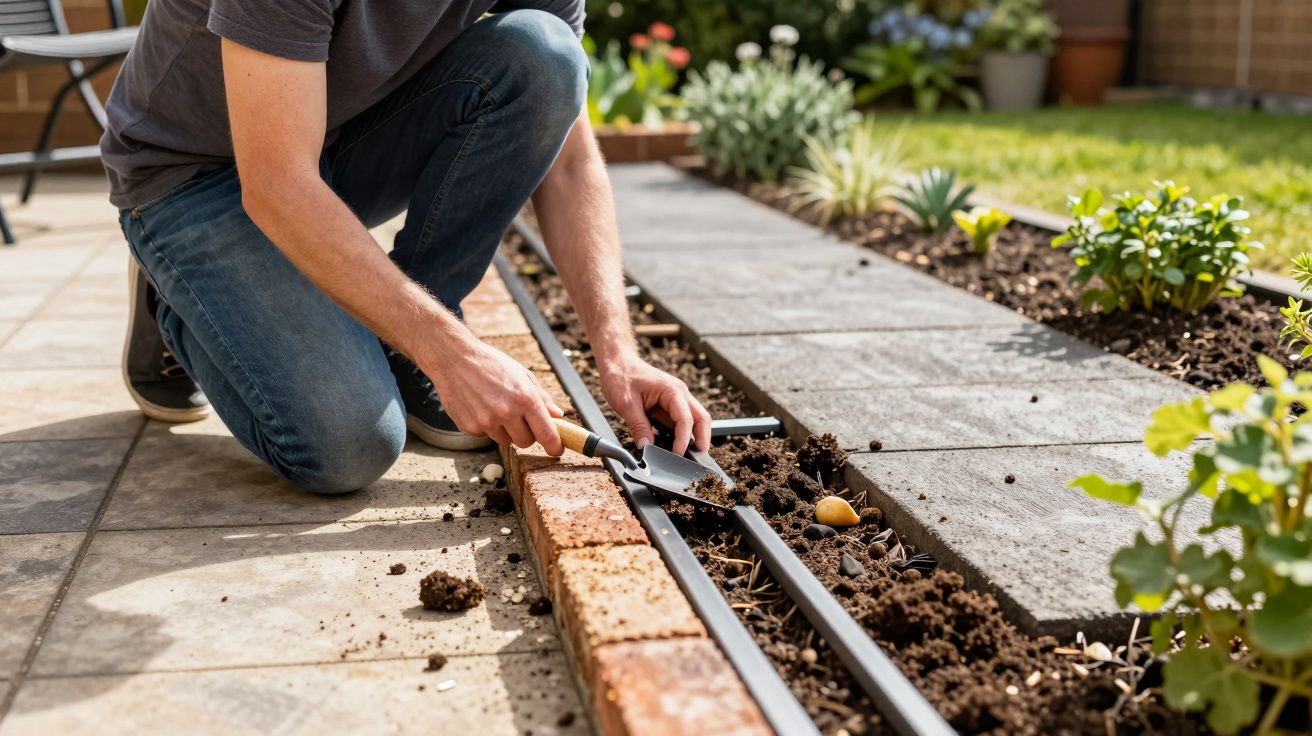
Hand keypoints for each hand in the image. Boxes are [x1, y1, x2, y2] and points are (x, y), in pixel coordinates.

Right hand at [426, 338, 564, 453]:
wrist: (454, 358)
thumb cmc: (491, 363)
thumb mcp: (522, 374)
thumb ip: (542, 397)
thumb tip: (558, 416)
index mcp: (525, 398)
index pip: (546, 434)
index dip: (554, 446)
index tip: (557, 450)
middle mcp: (506, 412)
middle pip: (526, 442)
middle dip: (527, 434)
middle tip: (520, 418)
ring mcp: (486, 422)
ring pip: (506, 441)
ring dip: (506, 430)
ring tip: (496, 407)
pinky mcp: (470, 427)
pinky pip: (487, 436)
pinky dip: (487, 426)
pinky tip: (480, 407)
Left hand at [598, 353, 711, 454]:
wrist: (617, 362)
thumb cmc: (621, 376)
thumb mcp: (626, 404)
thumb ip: (638, 426)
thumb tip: (646, 447)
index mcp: (672, 391)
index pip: (686, 419)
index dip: (683, 440)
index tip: (677, 455)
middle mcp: (679, 394)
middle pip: (701, 418)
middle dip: (702, 439)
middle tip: (698, 459)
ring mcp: (676, 399)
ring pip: (695, 420)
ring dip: (694, 437)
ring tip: (688, 456)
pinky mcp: (669, 405)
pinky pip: (681, 421)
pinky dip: (682, 434)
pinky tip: (676, 446)